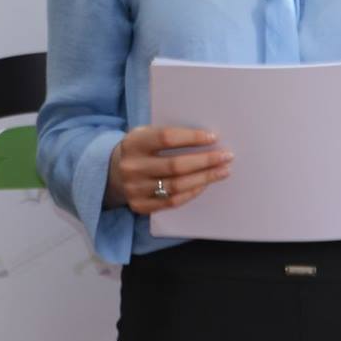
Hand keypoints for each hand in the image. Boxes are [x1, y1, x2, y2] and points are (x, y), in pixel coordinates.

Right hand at [105, 126, 230, 214]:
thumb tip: (208, 138)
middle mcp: (132, 167)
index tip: (213, 137)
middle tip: (226, 156)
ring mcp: (134, 189)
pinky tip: (205, 184)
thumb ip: (169, 136)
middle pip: (175, 165)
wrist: (113, 172)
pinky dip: (192, 193)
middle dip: (205, 161)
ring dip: (204, 178)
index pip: (166, 138)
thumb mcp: (146, 135)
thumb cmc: (141, 149)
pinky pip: (172, 202)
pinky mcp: (140, 206)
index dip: (192, 137)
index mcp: (134, 143)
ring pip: (176, 186)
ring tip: (223, 171)